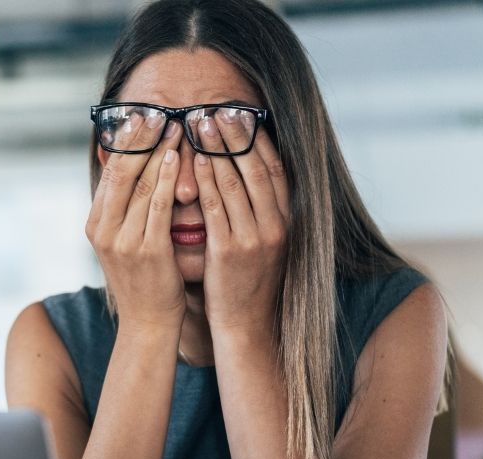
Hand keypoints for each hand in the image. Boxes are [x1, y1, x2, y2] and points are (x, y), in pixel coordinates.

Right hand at [85, 119, 185, 331]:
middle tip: (158, 110)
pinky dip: (168, 178)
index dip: (125, 141)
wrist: (148, 323)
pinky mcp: (147, 250)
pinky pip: (158, 205)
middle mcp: (103, 230)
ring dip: (160, 150)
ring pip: (141, 184)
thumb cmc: (143, 279)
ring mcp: (123, 240)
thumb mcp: (124, 241)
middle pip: (121, 172)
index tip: (141, 115)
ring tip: (176, 125)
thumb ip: (124, 209)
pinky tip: (178, 157)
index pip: (109, 172)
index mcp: (95, 224)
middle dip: (141, 138)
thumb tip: (131, 170)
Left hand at [192, 109, 289, 336]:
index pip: (274, 168)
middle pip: (256, 168)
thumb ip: (257, 211)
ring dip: (217, 149)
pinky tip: (196, 160)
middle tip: (216, 108)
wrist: (247, 326)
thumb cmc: (247, 282)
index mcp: (286, 220)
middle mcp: (276, 225)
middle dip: (235, 135)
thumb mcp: (262, 243)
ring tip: (200, 123)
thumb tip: (246, 176)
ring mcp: (255, 238)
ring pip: (236, 182)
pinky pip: (217, 208)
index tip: (242, 113)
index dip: (258, 138)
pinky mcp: (231, 251)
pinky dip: (208, 180)